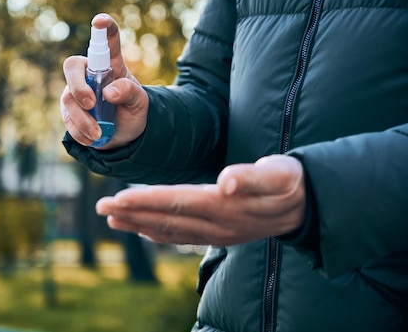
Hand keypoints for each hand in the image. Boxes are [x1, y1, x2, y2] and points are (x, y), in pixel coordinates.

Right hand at [60, 13, 147, 147]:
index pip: (106, 41)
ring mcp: (75, 92)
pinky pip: (67, 119)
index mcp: (110, 64)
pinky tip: (93, 138)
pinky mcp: (69, 111)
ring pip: (68, 98)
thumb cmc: (133, 110)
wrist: (125, 136)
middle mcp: (89, 73)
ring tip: (99, 132)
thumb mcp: (140, 103)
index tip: (101, 21)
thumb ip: (129, 92)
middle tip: (91, 103)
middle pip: (72, 66)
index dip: (103, 29)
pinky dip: (80, 131)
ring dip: (83, 118)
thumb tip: (109, 93)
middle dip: (78, 85)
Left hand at [95, 155, 305, 245]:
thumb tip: (226, 182)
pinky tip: (142, 228)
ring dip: (138, 224)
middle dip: (131, 214)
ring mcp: (216, 234)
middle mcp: (216, 225)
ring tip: (112, 219)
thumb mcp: (278, 173)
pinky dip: (157, 232)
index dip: (144, 201)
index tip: (117, 199)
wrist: (306, 206)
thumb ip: (252, 176)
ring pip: (168, 230)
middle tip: (101, 209)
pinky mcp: (218, 235)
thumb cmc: (290, 182)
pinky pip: (180, 235)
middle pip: (165, 219)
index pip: (176, 203)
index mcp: (224, 207)